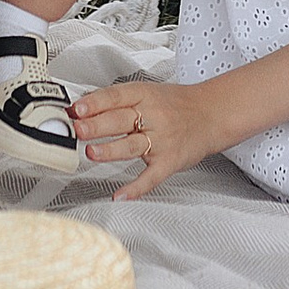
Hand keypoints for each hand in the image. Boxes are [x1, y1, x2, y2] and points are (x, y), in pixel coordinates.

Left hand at [66, 74, 222, 200]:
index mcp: (144, 95)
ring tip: (91, 153)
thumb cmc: (176, 105)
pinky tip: (120, 195)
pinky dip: (136, 188)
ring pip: (132, 145)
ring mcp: (162, 140)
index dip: (95, 103)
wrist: (212, 114)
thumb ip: (115, 101)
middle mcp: (153, 117)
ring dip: (110, 150)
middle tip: (78, 129)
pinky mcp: (169, 162)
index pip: (116, 97)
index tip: (76, 108)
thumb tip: (80, 109)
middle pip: (121, 120)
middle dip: (97, 125)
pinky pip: (151, 177)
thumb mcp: (147, 93)